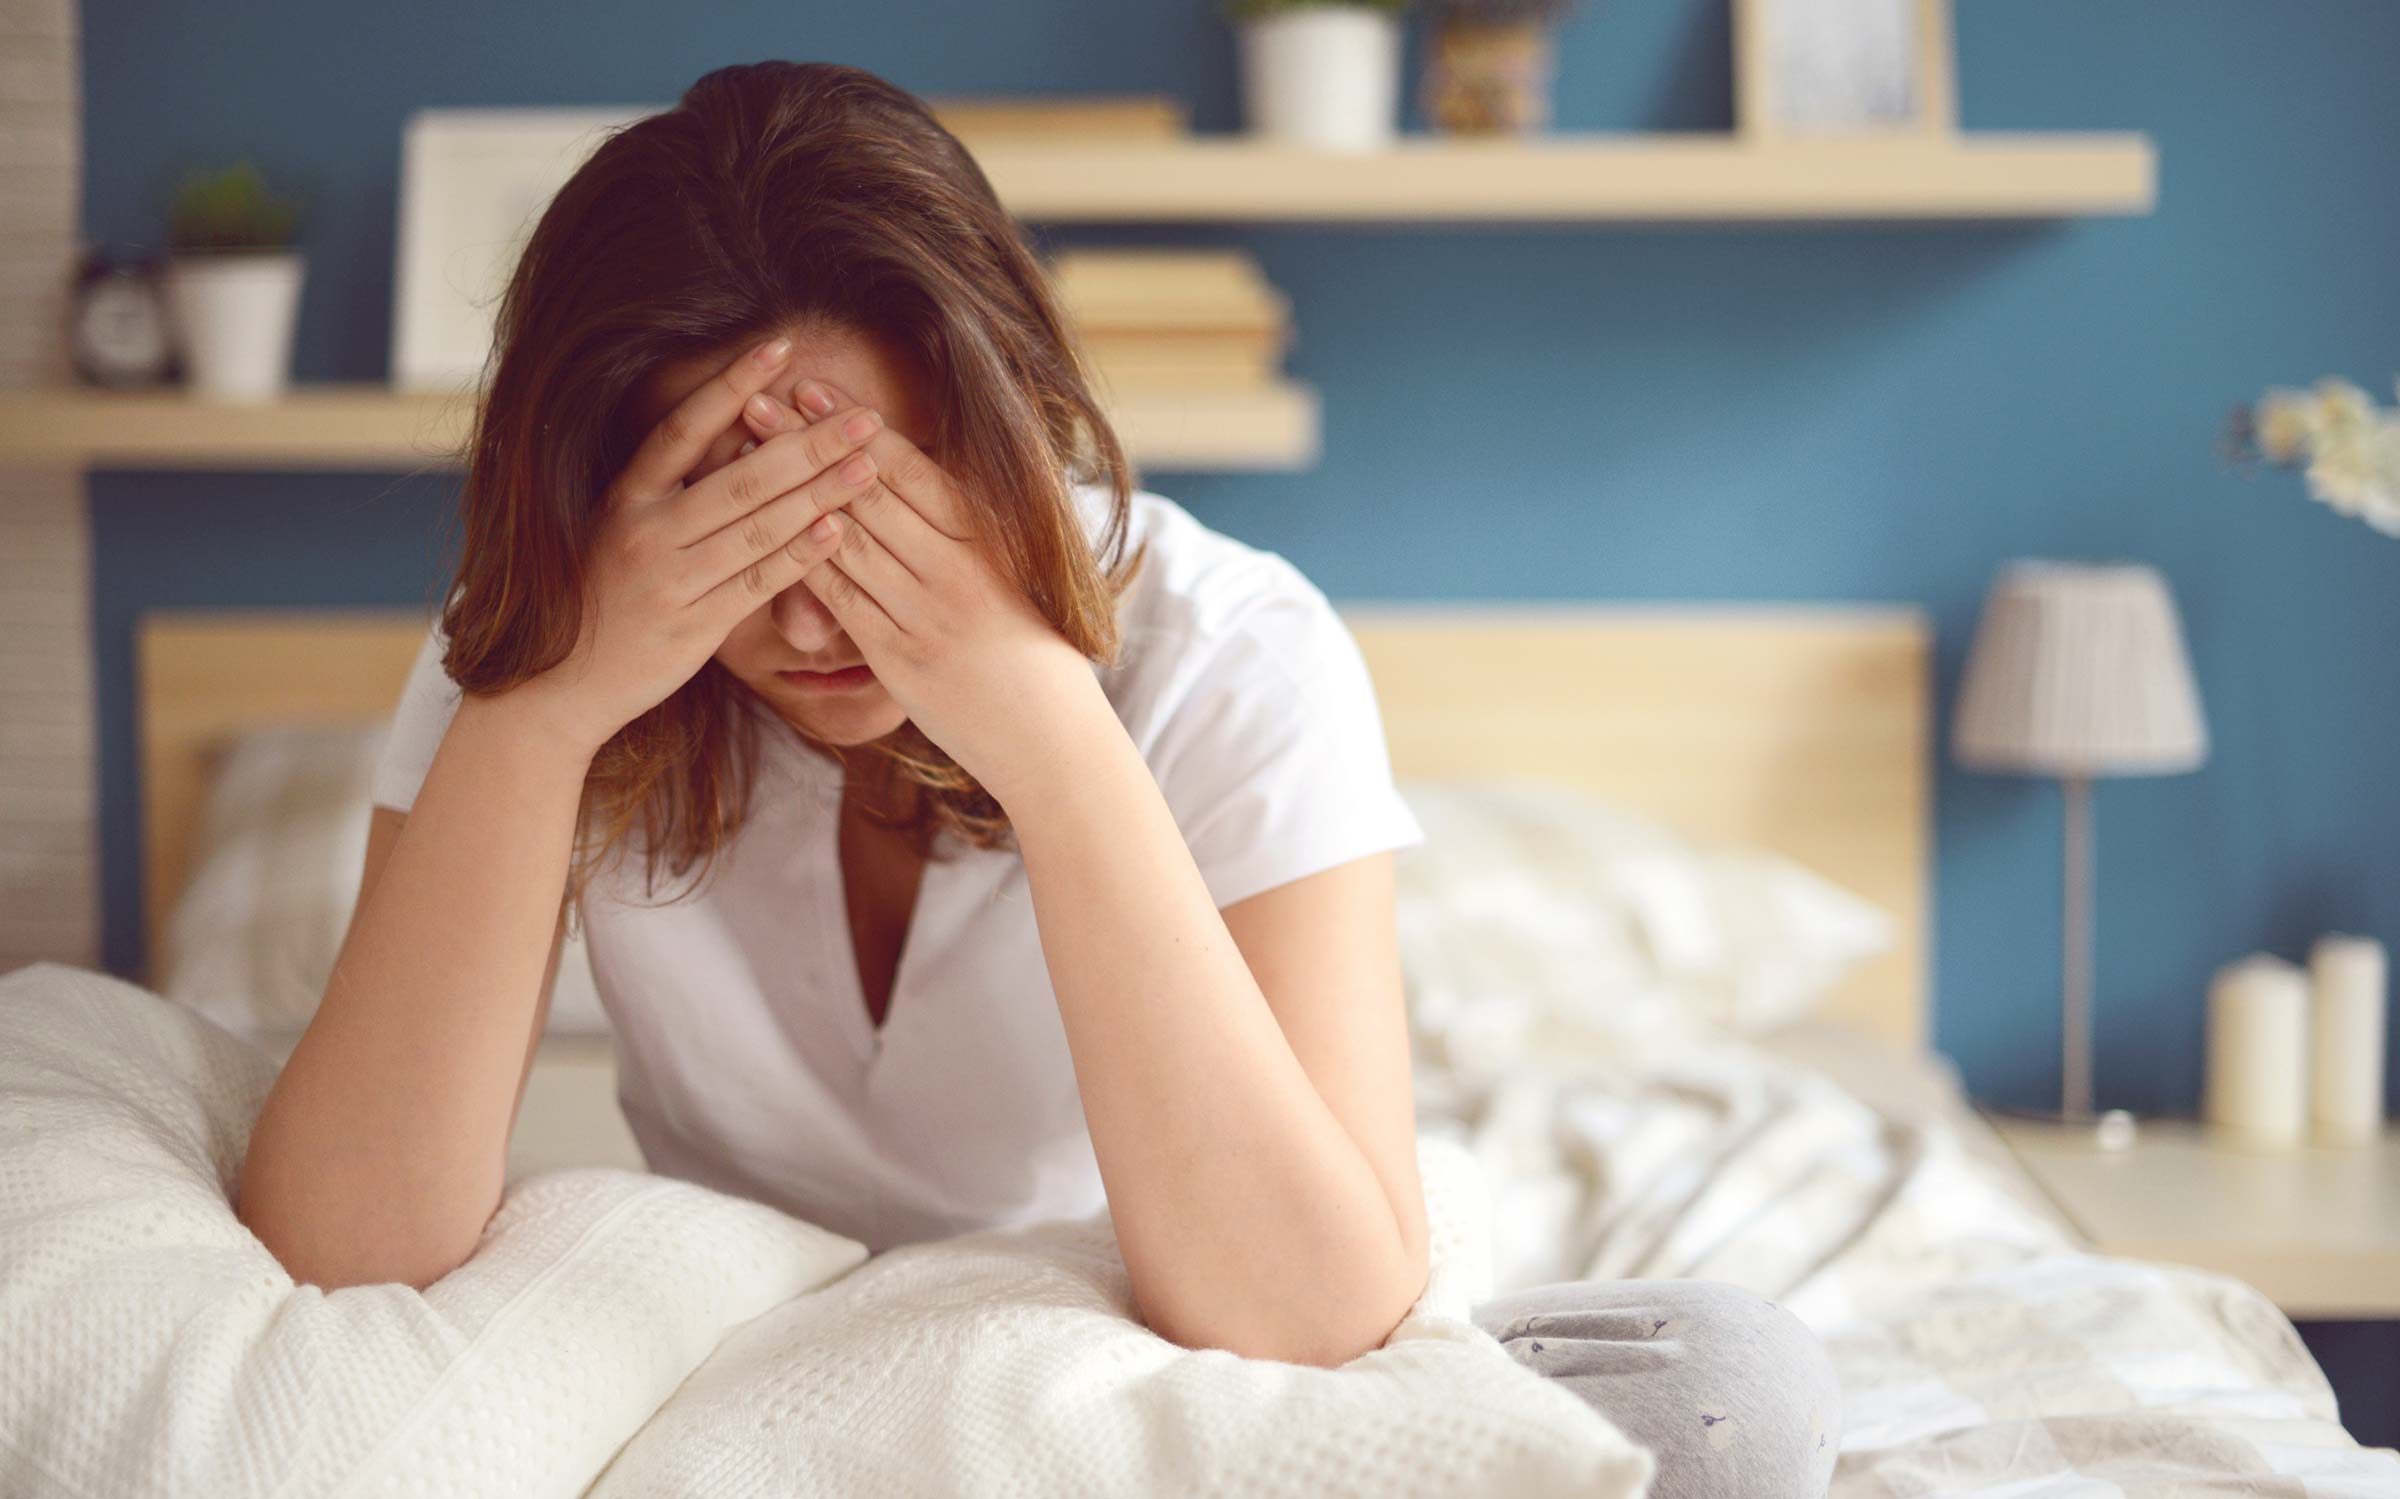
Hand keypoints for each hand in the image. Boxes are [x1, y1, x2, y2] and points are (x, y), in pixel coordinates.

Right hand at [511, 337, 888, 755]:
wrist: (561, 685)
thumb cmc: (604, 600)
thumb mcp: (623, 531)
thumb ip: (675, 491)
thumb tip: (746, 441)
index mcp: (625, 497)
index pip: (684, 427)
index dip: (732, 383)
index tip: (781, 347)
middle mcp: (644, 530)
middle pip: (739, 476)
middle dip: (808, 443)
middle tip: (864, 416)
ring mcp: (668, 579)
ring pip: (756, 527)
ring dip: (819, 493)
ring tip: (868, 465)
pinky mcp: (691, 627)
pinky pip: (756, 582)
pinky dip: (800, 555)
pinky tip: (838, 529)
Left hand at [738, 377, 1114, 803]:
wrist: (1053, 740)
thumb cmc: (1038, 658)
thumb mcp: (1020, 579)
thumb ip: (971, 535)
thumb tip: (926, 482)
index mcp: (989, 542)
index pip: (913, 470)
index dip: (857, 426)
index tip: (815, 388)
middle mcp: (957, 570)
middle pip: (868, 492)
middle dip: (809, 442)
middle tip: (760, 396)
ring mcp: (926, 615)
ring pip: (848, 539)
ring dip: (791, 490)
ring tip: (750, 452)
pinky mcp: (900, 659)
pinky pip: (841, 600)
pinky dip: (802, 560)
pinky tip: (764, 530)